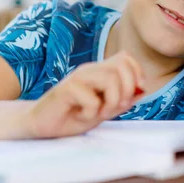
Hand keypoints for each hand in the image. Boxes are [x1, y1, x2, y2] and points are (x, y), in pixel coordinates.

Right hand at [24, 51, 144, 137]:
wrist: (42, 124)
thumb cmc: (73, 115)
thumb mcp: (104, 109)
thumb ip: (122, 100)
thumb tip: (141, 90)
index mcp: (99, 71)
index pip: (125, 58)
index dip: (137, 72)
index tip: (138, 91)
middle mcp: (89, 70)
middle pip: (121, 67)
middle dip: (126, 90)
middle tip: (116, 107)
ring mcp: (77, 77)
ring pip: (109, 79)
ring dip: (111, 102)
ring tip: (99, 113)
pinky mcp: (66, 89)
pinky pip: (91, 100)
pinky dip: (91, 113)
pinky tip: (80, 115)